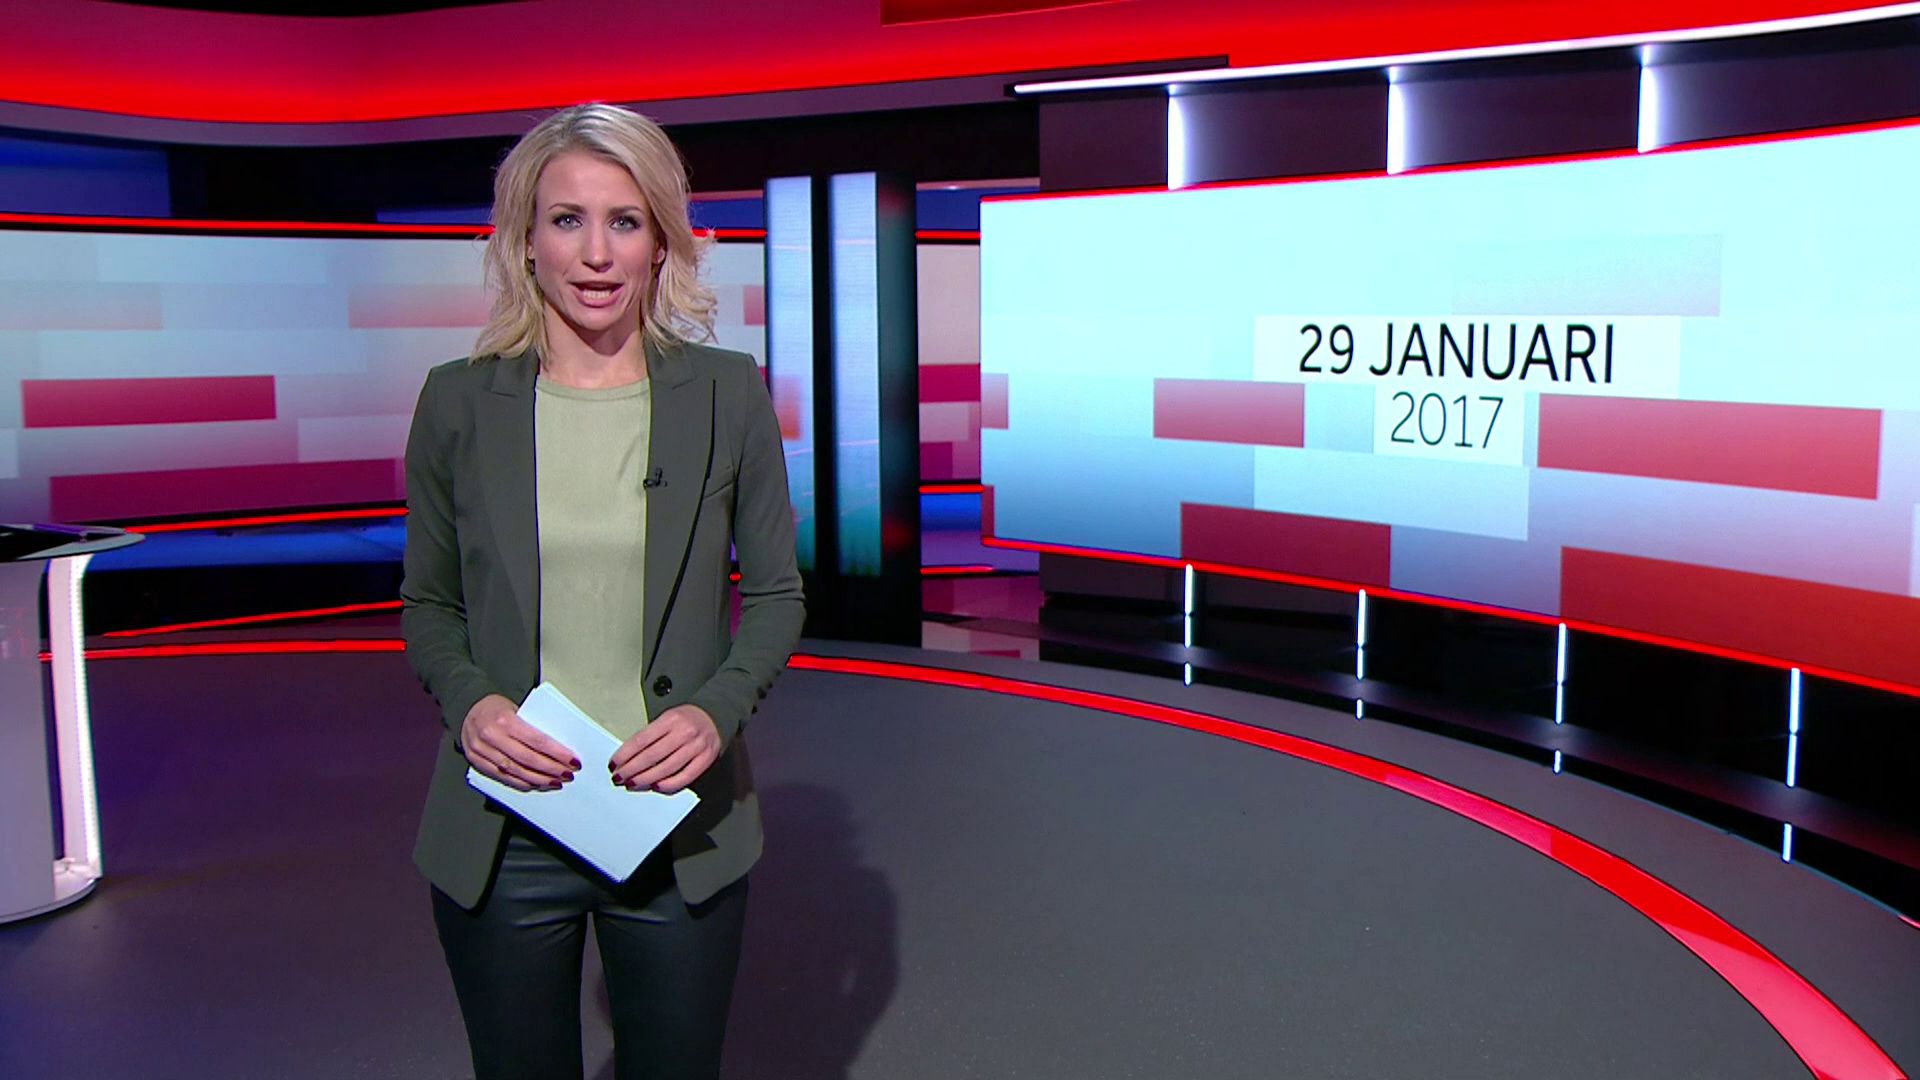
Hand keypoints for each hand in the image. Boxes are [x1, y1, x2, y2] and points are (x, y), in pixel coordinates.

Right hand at [461, 694, 579, 791]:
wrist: (467, 708)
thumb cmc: (496, 708)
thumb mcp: (516, 709)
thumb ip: (532, 727)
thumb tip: (558, 747)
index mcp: (504, 720)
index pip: (537, 740)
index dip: (557, 753)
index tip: (573, 761)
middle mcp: (491, 736)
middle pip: (527, 759)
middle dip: (551, 769)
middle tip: (567, 774)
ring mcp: (481, 751)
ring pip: (515, 771)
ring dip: (538, 779)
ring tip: (554, 782)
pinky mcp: (476, 761)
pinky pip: (501, 777)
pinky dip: (520, 783)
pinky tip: (534, 785)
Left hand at [609, 704, 720, 794]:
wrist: (715, 716)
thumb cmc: (687, 719)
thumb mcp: (666, 718)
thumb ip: (650, 736)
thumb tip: (629, 758)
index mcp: (671, 719)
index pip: (641, 740)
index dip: (624, 755)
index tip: (614, 764)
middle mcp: (684, 732)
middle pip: (651, 756)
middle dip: (631, 770)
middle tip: (619, 778)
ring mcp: (696, 747)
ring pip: (666, 768)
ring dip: (645, 779)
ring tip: (633, 784)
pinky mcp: (705, 760)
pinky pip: (684, 777)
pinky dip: (668, 784)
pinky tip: (656, 786)